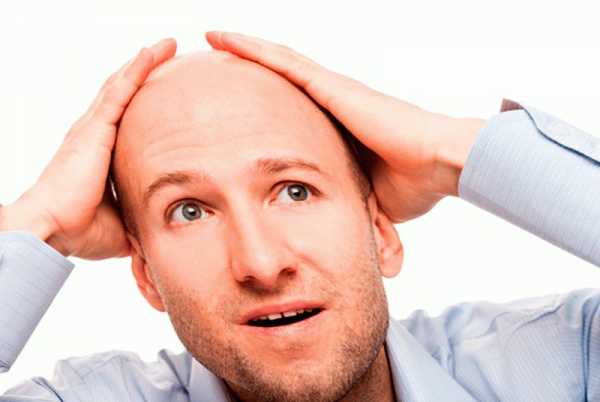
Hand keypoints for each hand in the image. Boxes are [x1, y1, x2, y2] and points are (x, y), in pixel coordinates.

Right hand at [0, 38, 176, 258]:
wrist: (52, 231)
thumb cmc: (78, 231)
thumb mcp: (122, 223)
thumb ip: (140, 218)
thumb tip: (161, 230)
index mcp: (99, 153)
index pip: (125, 118)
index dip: (142, 100)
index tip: (165, 89)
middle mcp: (93, 134)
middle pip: (123, 94)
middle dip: (144, 73)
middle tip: (168, 55)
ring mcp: (92, 128)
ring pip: (122, 84)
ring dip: (144, 62)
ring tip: (166, 45)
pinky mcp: (94, 128)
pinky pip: (120, 91)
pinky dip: (137, 70)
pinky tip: (153, 53)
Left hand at [205, 31, 484, 222]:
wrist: (437, 165)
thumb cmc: (411, 184)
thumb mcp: (364, 198)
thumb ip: (346, 204)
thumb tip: (339, 235)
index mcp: (337, 128)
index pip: (293, 111)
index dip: (267, 104)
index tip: (239, 107)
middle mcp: (331, 102)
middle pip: (281, 80)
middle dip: (250, 69)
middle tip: (215, 64)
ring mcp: (331, 91)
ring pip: (278, 63)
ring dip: (244, 50)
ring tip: (212, 39)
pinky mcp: (331, 86)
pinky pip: (283, 63)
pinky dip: (253, 49)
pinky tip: (224, 39)